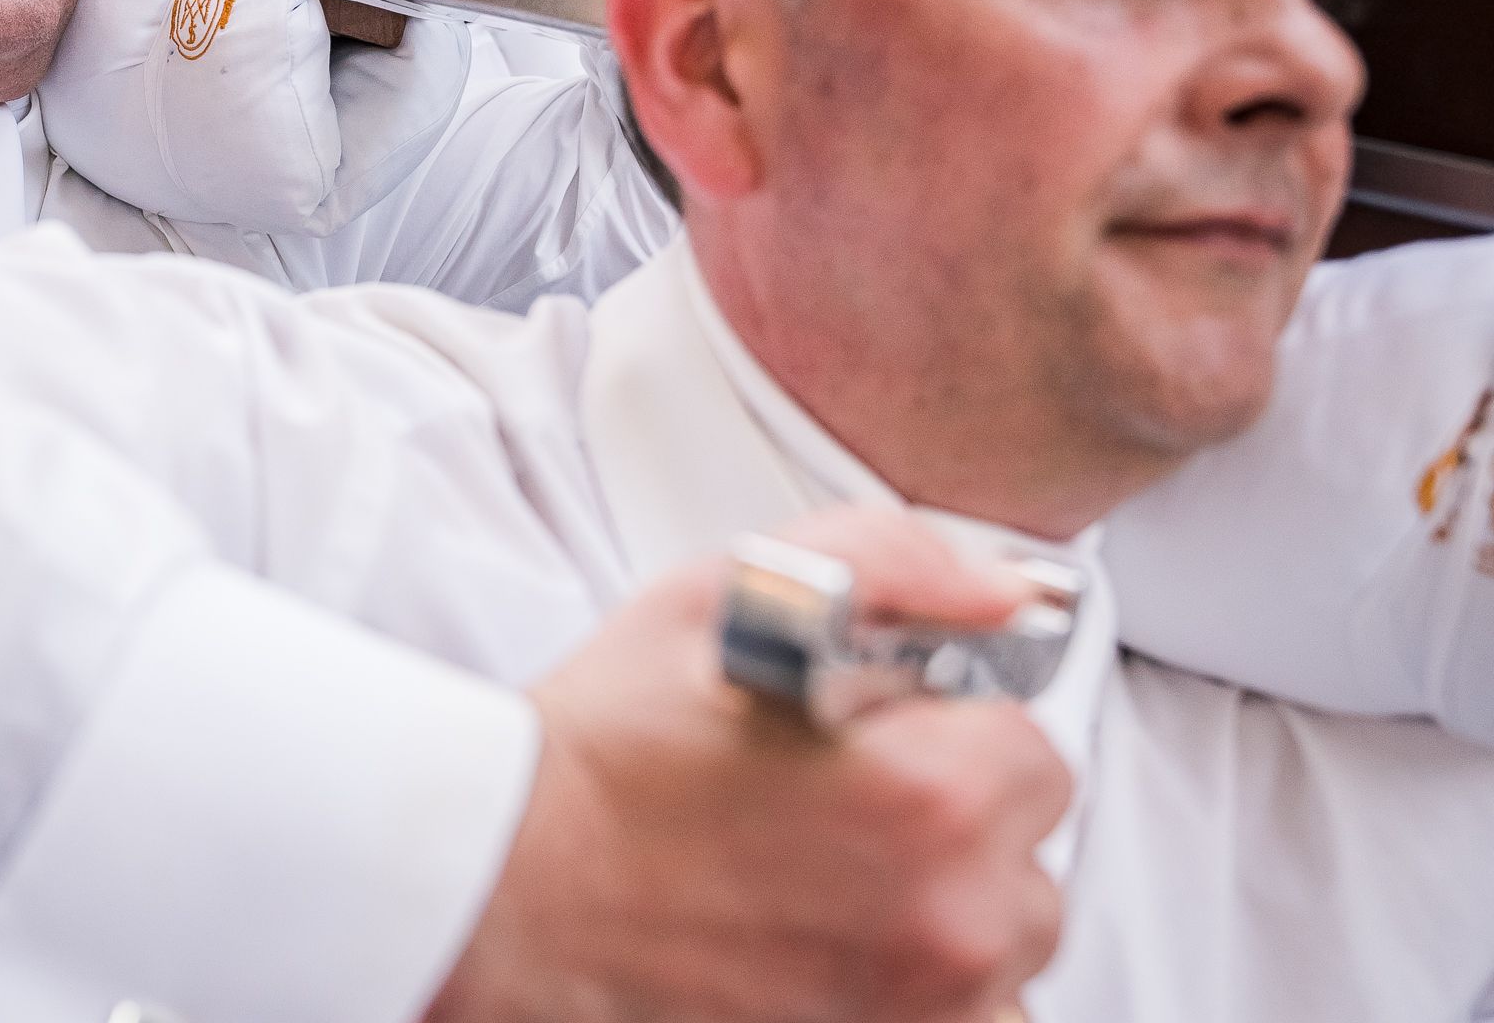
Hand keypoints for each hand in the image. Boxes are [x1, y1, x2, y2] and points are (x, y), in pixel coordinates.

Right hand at [431, 508, 1070, 1022]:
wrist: (502, 886)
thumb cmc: (601, 757)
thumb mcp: (732, 594)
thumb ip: (897, 561)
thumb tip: (1004, 591)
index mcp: (935, 795)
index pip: (1036, 752)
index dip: (948, 729)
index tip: (873, 738)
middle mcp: (949, 921)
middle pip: (1028, 862)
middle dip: (953, 825)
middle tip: (836, 804)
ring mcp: (915, 1011)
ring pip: (998, 953)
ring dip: (940, 916)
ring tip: (823, 881)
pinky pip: (959, 1022)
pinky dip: (910, 990)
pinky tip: (822, 946)